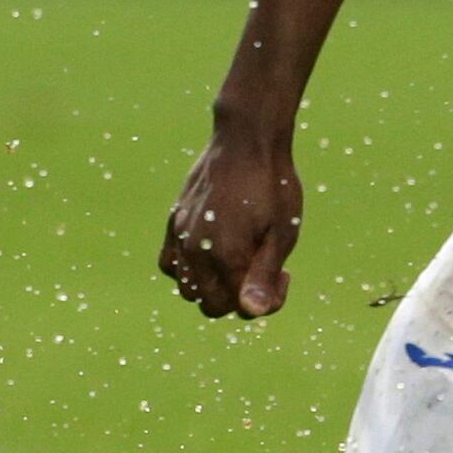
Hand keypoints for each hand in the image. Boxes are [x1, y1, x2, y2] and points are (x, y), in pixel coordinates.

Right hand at [163, 127, 303, 318]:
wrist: (247, 141)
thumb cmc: (273, 185)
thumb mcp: (283, 232)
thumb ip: (264, 275)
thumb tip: (251, 312)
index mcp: (226, 256)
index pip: (237, 308)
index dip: (265, 301)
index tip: (284, 275)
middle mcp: (195, 250)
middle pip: (209, 304)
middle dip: (238, 297)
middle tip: (262, 267)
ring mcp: (180, 235)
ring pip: (186, 288)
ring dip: (212, 286)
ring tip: (237, 260)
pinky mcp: (173, 221)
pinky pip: (169, 263)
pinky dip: (186, 269)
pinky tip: (211, 252)